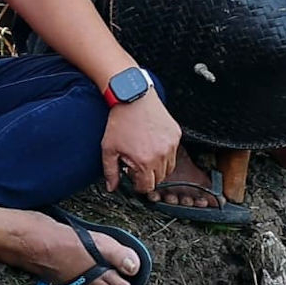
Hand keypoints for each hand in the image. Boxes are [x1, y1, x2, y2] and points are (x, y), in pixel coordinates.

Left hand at [97, 84, 182, 198]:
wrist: (133, 97)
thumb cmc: (120, 121)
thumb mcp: (109, 149)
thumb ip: (110, 171)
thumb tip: (111, 187)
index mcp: (145, 162)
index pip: (147, 187)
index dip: (138, 185)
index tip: (133, 177)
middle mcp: (161, 155)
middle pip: (160, 179)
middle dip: (148, 175)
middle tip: (136, 164)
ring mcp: (171, 144)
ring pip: (169, 167)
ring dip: (158, 166)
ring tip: (145, 153)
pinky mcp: (176, 134)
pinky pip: (173, 151)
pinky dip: (165, 152)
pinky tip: (152, 142)